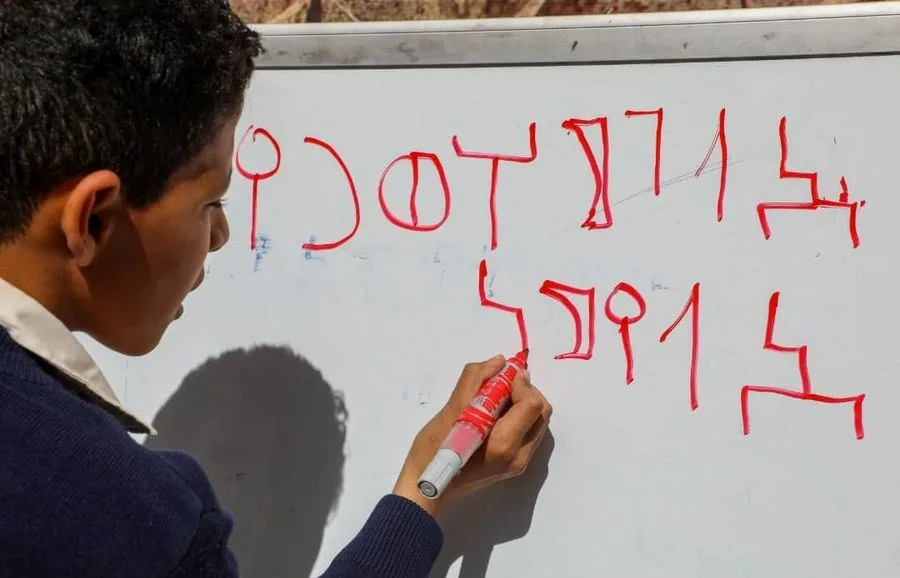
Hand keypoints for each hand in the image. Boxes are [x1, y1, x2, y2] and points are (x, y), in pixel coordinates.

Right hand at [392, 355, 551, 517]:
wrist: (426, 490)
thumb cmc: (432, 452)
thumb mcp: (450, 411)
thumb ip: (475, 380)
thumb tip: (500, 362)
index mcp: (503, 444)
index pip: (532, 404)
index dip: (520, 383)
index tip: (500, 378)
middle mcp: (518, 456)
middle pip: (541, 412)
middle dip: (525, 391)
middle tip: (499, 386)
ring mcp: (518, 463)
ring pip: (537, 422)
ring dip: (522, 403)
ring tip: (494, 401)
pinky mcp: (514, 465)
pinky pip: (528, 432)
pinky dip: (518, 417)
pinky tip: (494, 416)